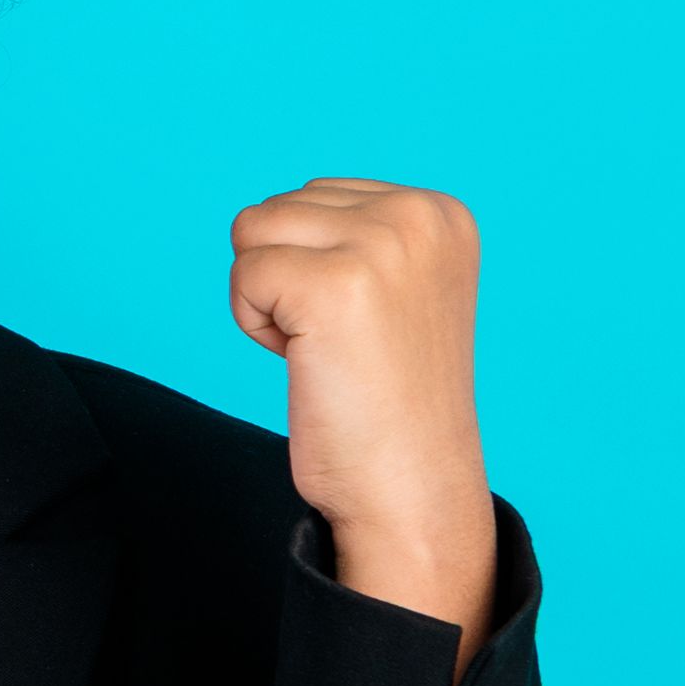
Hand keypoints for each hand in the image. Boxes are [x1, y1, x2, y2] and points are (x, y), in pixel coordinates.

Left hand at [230, 177, 493, 641]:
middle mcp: (420, 217)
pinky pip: (243, 276)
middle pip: (279, 208)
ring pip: (253, 232)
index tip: (367, 327)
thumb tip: (267, 212)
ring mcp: (380, 246)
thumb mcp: (396, 289)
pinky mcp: (333, 286)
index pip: (317, 196)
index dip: (316, 268)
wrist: (411, 489)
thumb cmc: (390, 402)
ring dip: (270, 300)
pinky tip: (309, 364)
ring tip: (328, 351)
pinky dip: (257, 327)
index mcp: (441, 213)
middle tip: (344, 346)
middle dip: (289, 278)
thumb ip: (353, 234)